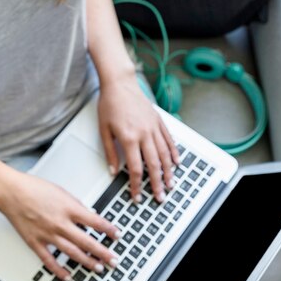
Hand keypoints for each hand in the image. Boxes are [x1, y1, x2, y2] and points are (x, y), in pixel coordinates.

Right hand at [0, 171, 121, 280]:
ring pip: (72, 253)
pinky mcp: (34, 242)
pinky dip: (59, 270)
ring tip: (98, 268)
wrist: (10, 191)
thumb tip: (87, 215)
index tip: (118, 235)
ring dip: (87, 262)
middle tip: (113, 260)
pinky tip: (67, 275)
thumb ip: (75, 205)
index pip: (96, 222)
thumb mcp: (61, 191)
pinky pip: (49, 260)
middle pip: (87, 241)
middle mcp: (60, 223)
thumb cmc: (33, 187)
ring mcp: (47, 235)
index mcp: (69, 208)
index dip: (109, 230)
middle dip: (103, 252)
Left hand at [97, 75, 179, 202]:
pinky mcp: (159, 121)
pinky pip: (169, 140)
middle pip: (154, 165)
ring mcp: (154, 127)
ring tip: (171, 184)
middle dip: (157, 184)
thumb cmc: (109, 104)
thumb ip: (109, 152)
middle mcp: (144, 134)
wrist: (120, 83)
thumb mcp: (103, 130)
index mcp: (129, 138)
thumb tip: (113, 171)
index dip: (136, 186)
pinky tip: (176, 162)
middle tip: (160, 197)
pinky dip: (174, 153)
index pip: (136, 169)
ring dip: (169, 172)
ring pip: (165, 154)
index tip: (136, 195)